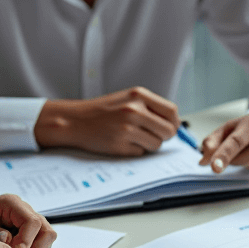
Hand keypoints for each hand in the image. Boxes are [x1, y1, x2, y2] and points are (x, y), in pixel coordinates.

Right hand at [34, 87, 180, 155]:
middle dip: (163, 136)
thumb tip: (173, 124)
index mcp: (138, 95)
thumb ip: (149, 107)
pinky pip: (140, 152)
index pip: (172, 111)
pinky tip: (122, 142)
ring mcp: (126, 128)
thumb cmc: (102, 111)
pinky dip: (134, 150)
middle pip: (168, 131)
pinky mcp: (119, 145)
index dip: (173, 122)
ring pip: (156, 144)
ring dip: (148, 144)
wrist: (75, 120)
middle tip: (152, 135)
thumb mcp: (127, 98)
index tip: (169, 127)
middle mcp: (134, 110)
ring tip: (133, 137)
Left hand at [199, 114, 248, 179]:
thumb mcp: (226, 130)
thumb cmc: (244, 130)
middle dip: (233, 160)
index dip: (223, 155)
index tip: (214, 167)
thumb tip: (204, 160)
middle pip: (242, 159)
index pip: (235, 142)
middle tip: (237, 150)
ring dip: (245, 165)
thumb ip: (211, 142)